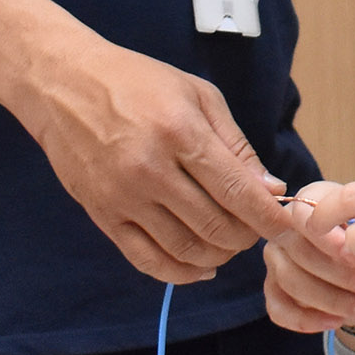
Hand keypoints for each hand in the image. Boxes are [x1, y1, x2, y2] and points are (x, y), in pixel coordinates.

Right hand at [11, 39, 290, 283]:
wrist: (64, 84)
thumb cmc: (138, 82)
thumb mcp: (198, 96)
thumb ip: (237, 146)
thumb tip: (271, 190)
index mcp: (180, 132)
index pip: (237, 191)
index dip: (269, 218)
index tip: (290, 229)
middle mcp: (150, 169)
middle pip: (215, 227)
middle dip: (247, 237)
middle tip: (257, 229)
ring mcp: (122, 196)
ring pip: (186, 250)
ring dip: (219, 255)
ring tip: (230, 241)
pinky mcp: (102, 215)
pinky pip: (147, 260)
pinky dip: (181, 272)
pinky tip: (201, 265)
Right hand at [262, 185, 354, 332]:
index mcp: (310, 200)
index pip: (304, 214)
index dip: (328, 238)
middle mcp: (285, 226)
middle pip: (300, 252)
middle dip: (340, 275)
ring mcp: (275, 258)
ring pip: (291, 281)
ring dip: (332, 300)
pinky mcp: (272, 289)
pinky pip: (279, 309)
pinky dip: (308, 320)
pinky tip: (337, 322)